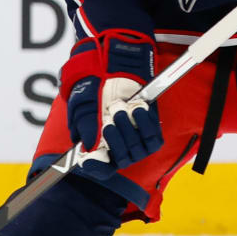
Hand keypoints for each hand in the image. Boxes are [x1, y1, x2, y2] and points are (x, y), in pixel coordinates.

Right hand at [63, 30, 162, 192]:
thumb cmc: (95, 86)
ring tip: (121, 109)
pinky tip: (137, 109)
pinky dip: (145, 124)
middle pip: (121, 160)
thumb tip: (89, 148)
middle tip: (109, 119)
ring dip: (129, 130)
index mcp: (98, 144)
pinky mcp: (151, 128)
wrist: (114, 67)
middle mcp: (118, 145)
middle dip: (115, 139)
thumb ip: (85, 127)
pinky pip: (153, 139)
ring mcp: (136, 138)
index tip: (96, 157)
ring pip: (137, 151)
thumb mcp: (83, 106)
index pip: (101, 168)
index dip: (99, 167)